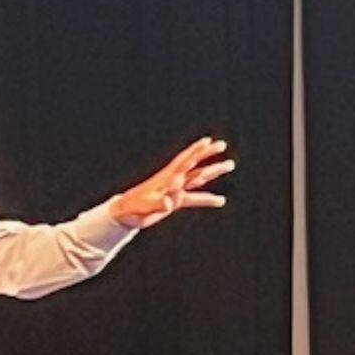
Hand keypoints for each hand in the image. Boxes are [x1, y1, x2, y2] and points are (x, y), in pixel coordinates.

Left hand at [111, 136, 234, 228]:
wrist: (124, 214)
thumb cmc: (133, 208)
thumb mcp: (146, 206)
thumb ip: (159, 204)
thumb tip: (171, 201)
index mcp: (166, 178)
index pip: (184, 161)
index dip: (195, 150)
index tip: (207, 140)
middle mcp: (173, 181)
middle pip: (194, 164)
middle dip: (207, 154)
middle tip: (222, 144)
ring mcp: (175, 190)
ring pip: (198, 178)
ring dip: (213, 171)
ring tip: (230, 164)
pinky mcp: (175, 201)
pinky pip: (195, 198)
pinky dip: (208, 198)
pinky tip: (221, 200)